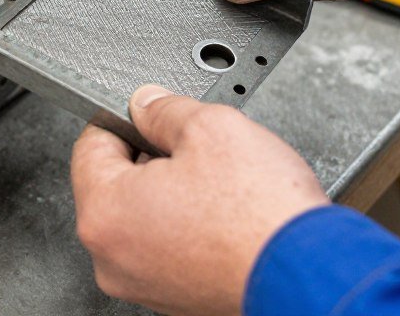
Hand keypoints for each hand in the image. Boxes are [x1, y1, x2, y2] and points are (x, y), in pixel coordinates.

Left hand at [71, 85, 327, 315]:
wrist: (309, 275)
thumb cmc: (262, 217)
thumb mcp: (211, 127)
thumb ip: (165, 109)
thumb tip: (146, 103)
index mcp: (105, 213)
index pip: (90, 145)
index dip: (122, 119)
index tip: (145, 113)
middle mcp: (113, 257)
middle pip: (116, 184)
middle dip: (151, 158)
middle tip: (195, 149)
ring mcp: (142, 283)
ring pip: (144, 217)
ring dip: (172, 193)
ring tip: (218, 185)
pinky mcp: (175, 298)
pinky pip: (167, 246)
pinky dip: (189, 227)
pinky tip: (223, 216)